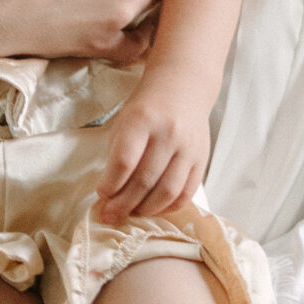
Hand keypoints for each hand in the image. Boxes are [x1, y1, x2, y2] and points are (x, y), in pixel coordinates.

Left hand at [95, 71, 210, 221]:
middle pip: (145, 181)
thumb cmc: (147, 107)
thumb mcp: (125, 120)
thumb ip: (118, 153)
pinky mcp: (202, 159)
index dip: (110, 184)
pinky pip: (187, 193)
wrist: (183, 87)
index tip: (102, 194)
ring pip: (167, 192)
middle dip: (124, 204)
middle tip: (110, 216)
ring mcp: (188, 147)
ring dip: (147, 210)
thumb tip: (109, 193)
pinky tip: (155, 209)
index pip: (124, 162)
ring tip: (132, 213)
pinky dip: (170, 207)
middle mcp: (168, 133)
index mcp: (142, 120)